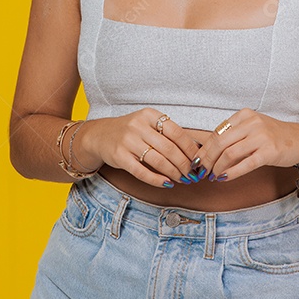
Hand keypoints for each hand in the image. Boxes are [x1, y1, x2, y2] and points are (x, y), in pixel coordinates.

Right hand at [76, 108, 199, 187]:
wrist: (99, 135)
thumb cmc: (131, 131)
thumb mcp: (147, 123)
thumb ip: (167, 133)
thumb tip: (194, 150)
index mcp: (149, 115)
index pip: (176, 132)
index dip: (190, 148)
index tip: (198, 160)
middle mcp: (138, 126)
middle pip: (169, 148)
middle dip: (184, 164)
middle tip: (192, 174)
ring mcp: (128, 141)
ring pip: (158, 161)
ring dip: (173, 173)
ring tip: (182, 179)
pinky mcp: (119, 157)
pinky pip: (142, 171)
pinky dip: (157, 179)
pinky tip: (166, 183)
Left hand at [194, 108, 298, 182]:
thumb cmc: (273, 136)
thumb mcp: (252, 129)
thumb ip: (233, 137)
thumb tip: (207, 154)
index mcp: (245, 115)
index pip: (217, 132)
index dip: (204, 149)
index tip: (197, 160)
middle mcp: (252, 123)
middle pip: (219, 143)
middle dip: (206, 159)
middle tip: (201, 171)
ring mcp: (261, 137)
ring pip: (229, 153)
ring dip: (217, 168)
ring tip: (212, 176)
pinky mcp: (269, 152)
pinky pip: (244, 164)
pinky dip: (231, 173)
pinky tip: (224, 178)